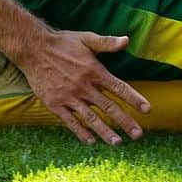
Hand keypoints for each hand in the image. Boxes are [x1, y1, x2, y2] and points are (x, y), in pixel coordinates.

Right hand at [18, 30, 149, 144]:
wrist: (34, 49)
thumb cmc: (62, 42)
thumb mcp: (86, 38)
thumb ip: (107, 42)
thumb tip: (126, 40)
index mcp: (94, 70)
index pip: (118, 87)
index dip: (133, 98)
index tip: (147, 109)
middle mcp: (84, 86)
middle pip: (108, 107)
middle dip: (125, 121)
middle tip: (138, 134)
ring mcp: (69, 97)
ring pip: (91, 118)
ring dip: (105, 131)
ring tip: (118, 143)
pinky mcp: (55, 104)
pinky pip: (71, 121)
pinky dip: (81, 132)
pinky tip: (91, 140)